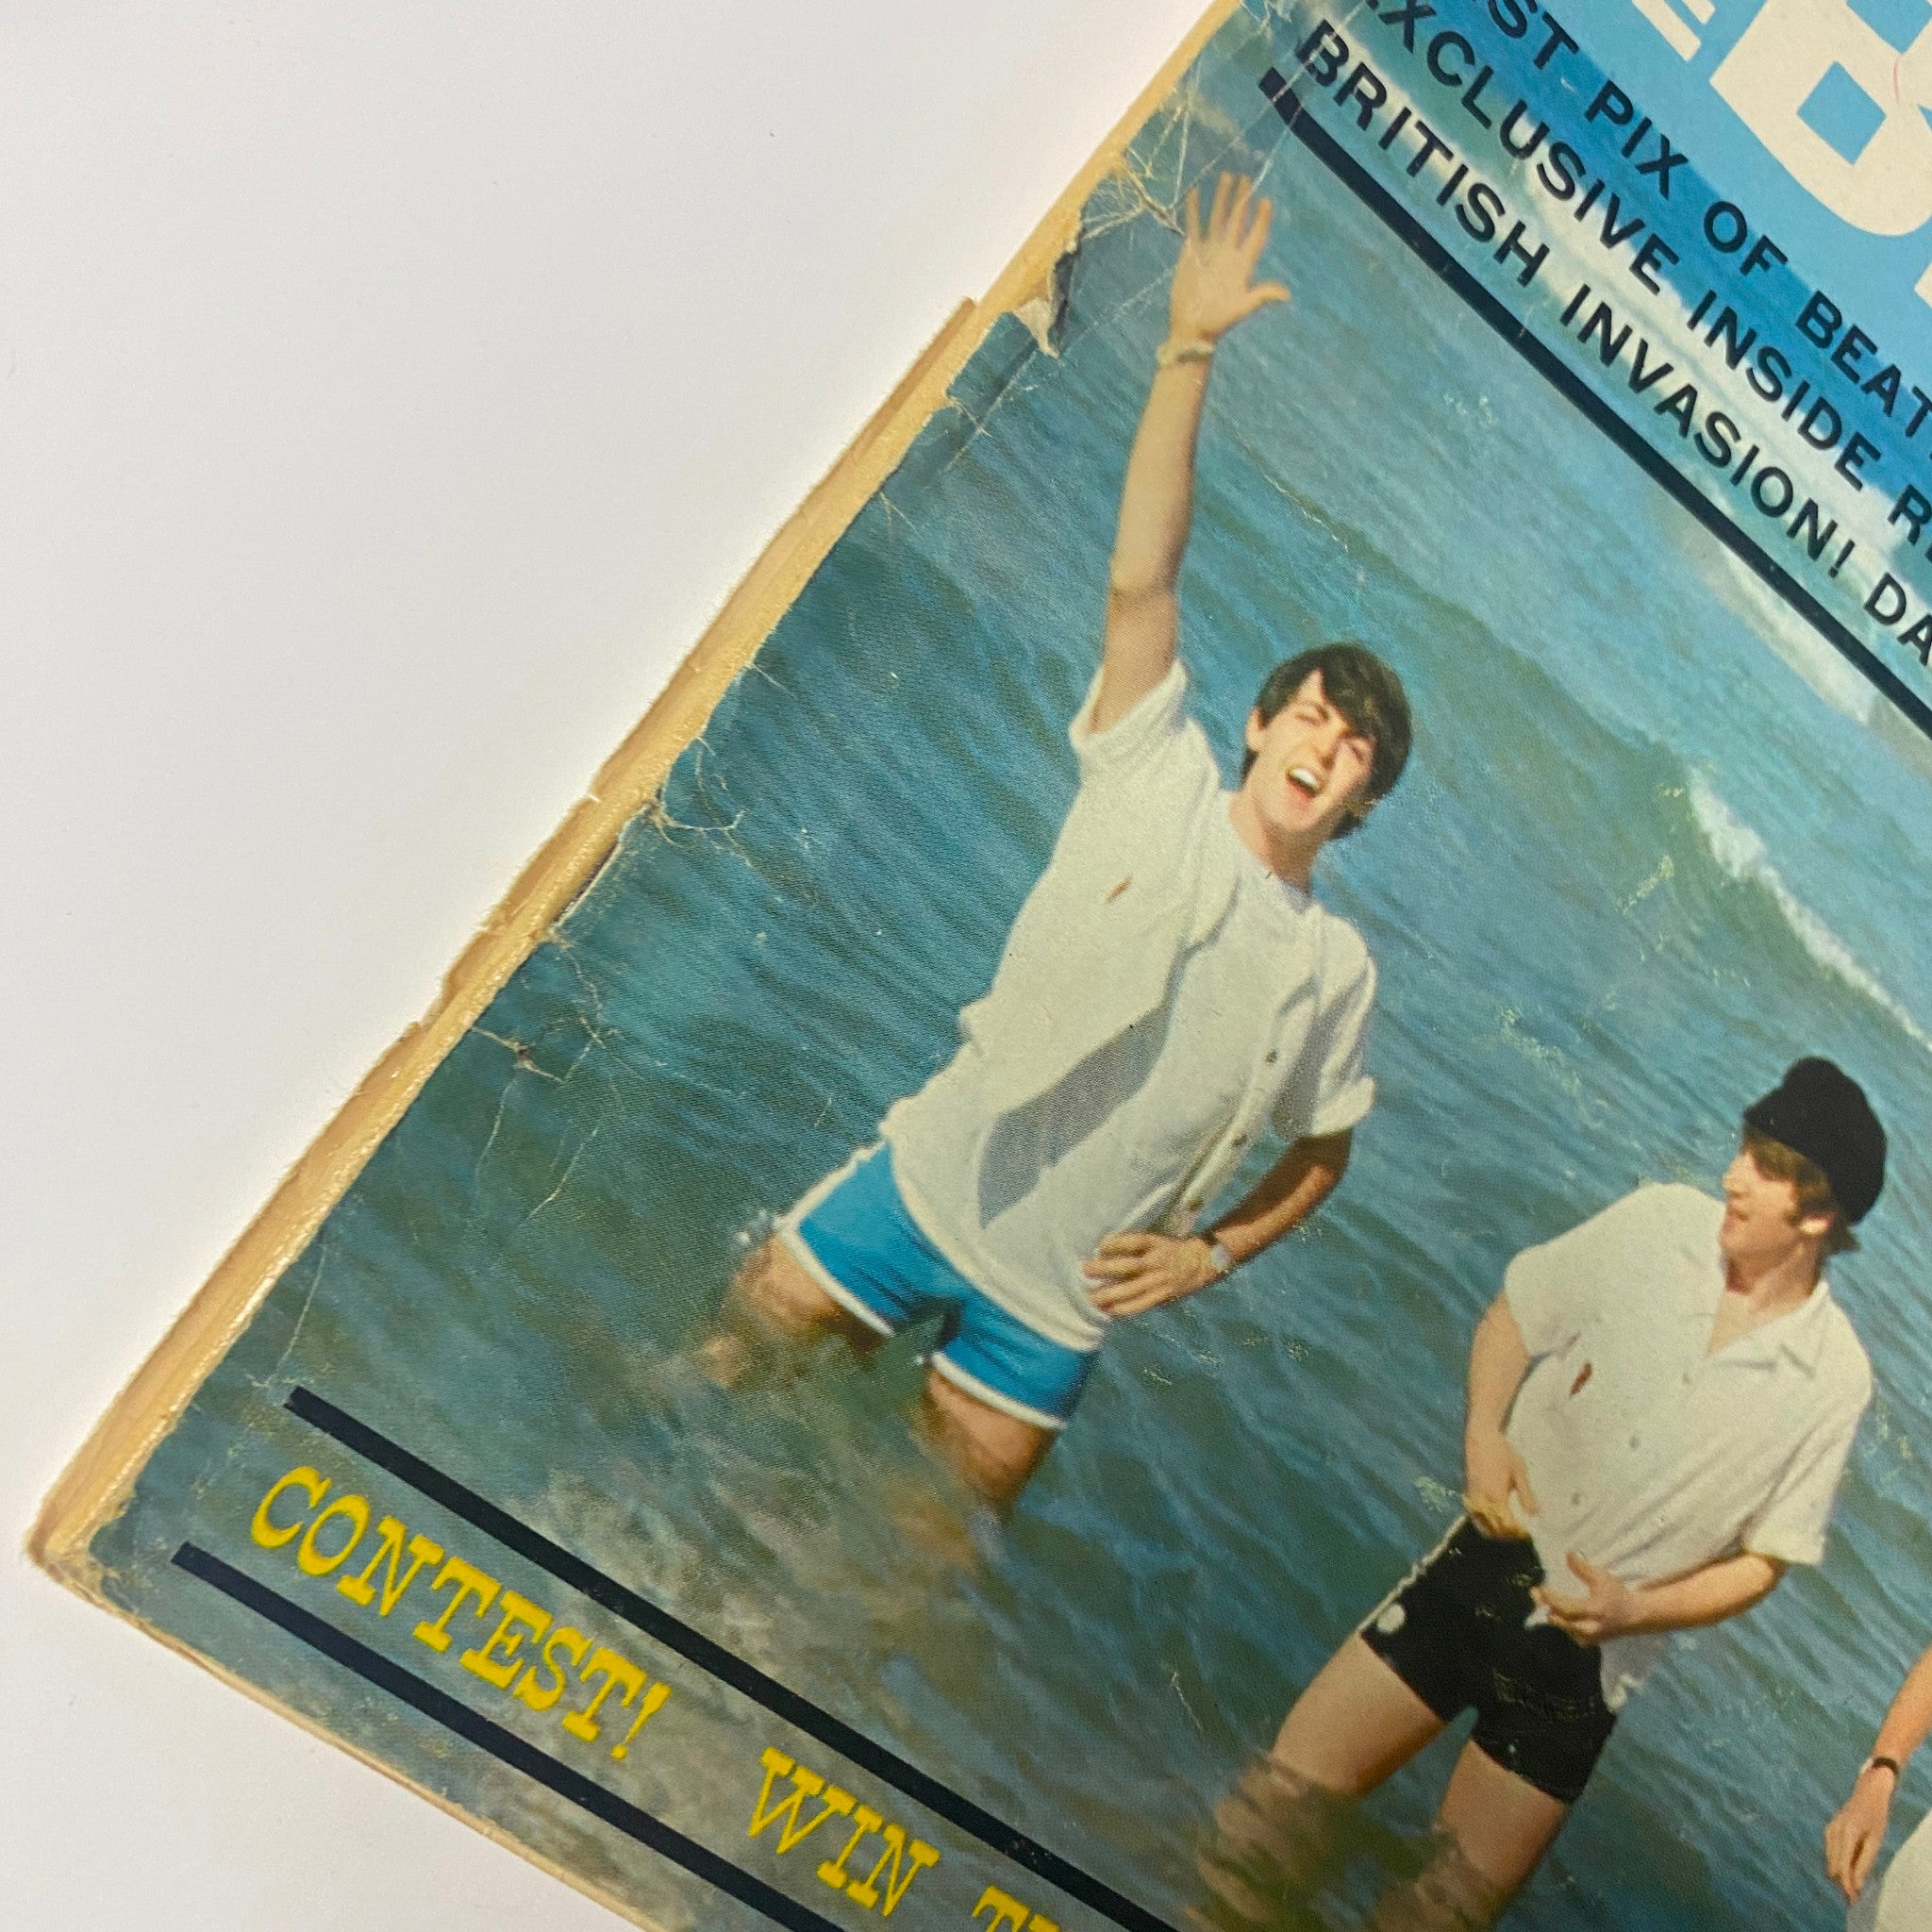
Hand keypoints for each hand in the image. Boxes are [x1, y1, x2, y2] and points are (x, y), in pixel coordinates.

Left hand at [1084, 1232, 1220, 1316]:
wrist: (1200, 1264)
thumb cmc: (1169, 1250)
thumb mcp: (1156, 1240)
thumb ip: (1135, 1246)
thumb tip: (1103, 1251)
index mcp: (1156, 1244)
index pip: (1135, 1241)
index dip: (1118, 1243)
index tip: (1100, 1245)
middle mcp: (1157, 1262)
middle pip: (1129, 1265)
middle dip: (1106, 1269)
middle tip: (1085, 1270)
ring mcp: (1160, 1281)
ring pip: (1132, 1289)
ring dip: (1110, 1294)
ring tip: (1092, 1298)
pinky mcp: (1162, 1296)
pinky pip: (1141, 1305)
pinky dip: (1124, 1309)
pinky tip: (1109, 1311)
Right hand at [1168, 173, 1290, 349]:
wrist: (1191, 329)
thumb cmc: (1218, 322)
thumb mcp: (1242, 308)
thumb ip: (1262, 296)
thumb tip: (1286, 295)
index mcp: (1242, 265)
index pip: (1255, 236)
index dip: (1261, 219)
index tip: (1265, 201)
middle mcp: (1227, 255)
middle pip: (1237, 221)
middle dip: (1241, 200)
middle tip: (1245, 178)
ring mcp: (1209, 253)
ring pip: (1217, 219)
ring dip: (1221, 199)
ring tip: (1225, 178)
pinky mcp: (1191, 255)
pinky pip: (1193, 228)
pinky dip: (1193, 212)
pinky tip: (1194, 194)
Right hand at [1462, 1427, 1537, 1539]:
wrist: (1481, 1438)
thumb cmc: (1503, 1453)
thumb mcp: (1519, 1472)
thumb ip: (1526, 1495)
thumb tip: (1534, 1514)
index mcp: (1496, 1496)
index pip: (1505, 1524)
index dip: (1515, 1532)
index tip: (1525, 1534)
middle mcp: (1483, 1499)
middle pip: (1492, 1527)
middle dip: (1504, 1534)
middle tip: (1517, 1534)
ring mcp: (1473, 1496)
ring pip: (1481, 1522)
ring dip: (1492, 1530)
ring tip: (1505, 1532)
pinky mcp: (1468, 1491)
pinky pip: (1474, 1513)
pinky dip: (1482, 1521)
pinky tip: (1491, 1521)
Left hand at [1534, 1551, 1637, 1646]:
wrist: (1632, 1616)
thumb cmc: (1616, 1594)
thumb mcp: (1602, 1577)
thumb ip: (1583, 1568)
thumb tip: (1568, 1553)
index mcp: (1595, 1611)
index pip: (1567, 1608)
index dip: (1551, 1599)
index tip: (1539, 1588)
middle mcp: (1590, 1628)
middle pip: (1562, 1621)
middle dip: (1547, 1606)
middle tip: (1534, 1592)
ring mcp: (1588, 1638)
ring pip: (1563, 1627)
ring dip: (1551, 1613)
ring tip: (1540, 1598)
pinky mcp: (1587, 1642)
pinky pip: (1568, 1632)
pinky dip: (1560, 1621)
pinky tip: (1553, 1610)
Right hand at [1825, 1765, 1897, 1903]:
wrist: (1867, 1791)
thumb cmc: (1876, 1816)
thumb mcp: (1875, 1840)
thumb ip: (1864, 1861)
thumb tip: (1856, 1883)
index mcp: (1847, 1833)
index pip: (1842, 1865)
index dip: (1846, 1884)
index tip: (1852, 1898)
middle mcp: (1834, 1830)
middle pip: (1833, 1863)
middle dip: (1842, 1881)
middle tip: (1852, 1896)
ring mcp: (1829, 1828)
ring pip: (1830, 1858)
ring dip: (1838, 1872)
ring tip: (1849, 1886)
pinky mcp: (1829, 1828)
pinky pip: (1830, 1850)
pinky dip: (1836, 1862)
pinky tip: (1843, 1868)